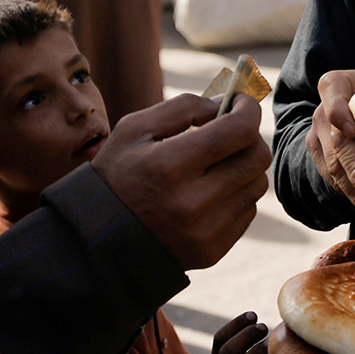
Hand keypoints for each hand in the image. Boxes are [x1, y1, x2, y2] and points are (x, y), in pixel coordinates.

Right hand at [92, 93, 270, 269]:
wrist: (97, 240)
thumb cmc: (117, 174)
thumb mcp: (134, 130)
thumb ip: (182, 107)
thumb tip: (227, 104)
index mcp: (168, 166)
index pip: (238, 131)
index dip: (248, 109)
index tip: (242, 102)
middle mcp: (190, 203)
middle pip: (256, 158)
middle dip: (250, 137)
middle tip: (232, 131)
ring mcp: (203, 232)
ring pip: (257, 185)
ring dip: (244, 167)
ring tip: (217, 164)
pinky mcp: (211, 251)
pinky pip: (246, 211)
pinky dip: (235, 195)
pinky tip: (209, 192)